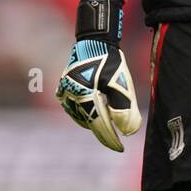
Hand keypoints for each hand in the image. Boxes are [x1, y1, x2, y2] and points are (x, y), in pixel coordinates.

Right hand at [56, 0, 141, 151]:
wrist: (94, 43)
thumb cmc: (110, 62)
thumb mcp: (122, 84)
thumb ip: (125, 108)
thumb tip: (127, 132)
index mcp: (86, 96)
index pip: (100, 126)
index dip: (111, 140)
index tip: (120, 148)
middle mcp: (72, 97)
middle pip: (91, 122)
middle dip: (104, 132)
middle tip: (116, 139)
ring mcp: (65, 93)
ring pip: (81, 116)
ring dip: (93, 123)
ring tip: (106, 128)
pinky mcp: (63, 89)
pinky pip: (74, 108)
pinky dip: (84, 113)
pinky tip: (93, 114)